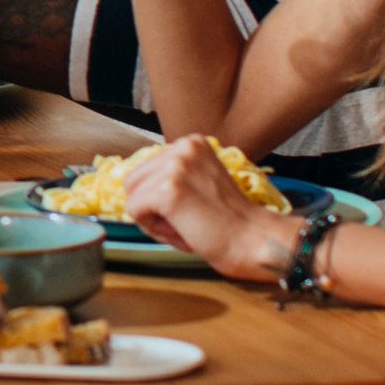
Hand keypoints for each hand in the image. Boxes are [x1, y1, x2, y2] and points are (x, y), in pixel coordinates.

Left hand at [120, 136, 300, 280]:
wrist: (254, 241)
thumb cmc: (229, 221)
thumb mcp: (198, 182)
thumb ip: (171, 175)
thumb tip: (130, 183)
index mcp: (191, 143)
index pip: (146, 169)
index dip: (160, 198)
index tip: (191, 208)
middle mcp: (182, 147)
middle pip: (133, 181)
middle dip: (152, 208)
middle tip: (187, 221)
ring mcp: (175, 167)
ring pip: (132, 197)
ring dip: (153, 220)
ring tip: (187, 225)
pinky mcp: (168, 190)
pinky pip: (134, 212)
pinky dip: (154, 230)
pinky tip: (184, 231)